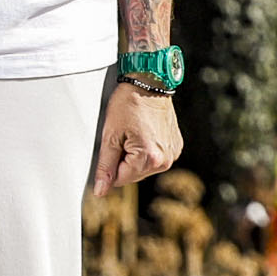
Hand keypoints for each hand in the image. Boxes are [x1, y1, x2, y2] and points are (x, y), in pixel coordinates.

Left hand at [90, 82, 181, 197]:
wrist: (150, 84)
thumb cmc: (128, 104)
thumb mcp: (110, 136)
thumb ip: (105, 166)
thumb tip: (100, 191)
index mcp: (149, 158)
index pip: (121, 179)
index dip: (111, 165)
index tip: (112, 145)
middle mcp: (165, 160)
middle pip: (134, 175)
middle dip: (124, 161)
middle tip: (123, 136)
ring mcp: (173, 154)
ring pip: (145, 168)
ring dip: (136, 156)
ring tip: (135, 133)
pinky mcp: (176, 147)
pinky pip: (156, 158)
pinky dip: (147, 150)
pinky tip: (145, 133)